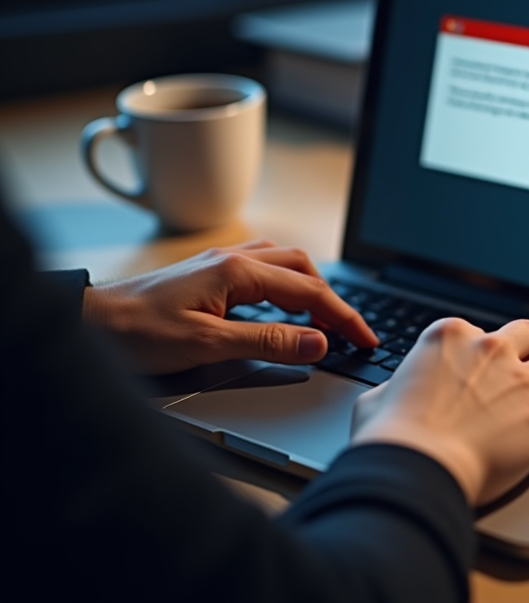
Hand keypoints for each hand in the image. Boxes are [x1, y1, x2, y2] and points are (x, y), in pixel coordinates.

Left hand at [82, 240, 376, 374]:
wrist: (88, 323)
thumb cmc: (136, 331)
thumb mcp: (208, 345)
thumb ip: (268, 343)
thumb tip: (317, 342)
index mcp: (238, 271)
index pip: (310, 292)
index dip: (344, 318)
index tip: (365, 339)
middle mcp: (233, 258)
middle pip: (304, 268)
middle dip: (333, 299)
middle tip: (350, 332)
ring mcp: (221, 263)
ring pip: (284, 264)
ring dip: (311, 289)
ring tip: (323, 320)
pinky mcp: (209, 274)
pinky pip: (263, 270)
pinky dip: (286, 287)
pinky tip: (283, 308)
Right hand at [351, 318, 528, 505]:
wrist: (415, 465)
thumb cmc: (390, 438)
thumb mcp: (376, 400)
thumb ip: (396, 389)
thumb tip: (394, 395)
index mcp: (449, 337)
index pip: (477, 332)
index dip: (484, 353)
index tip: (487, 369)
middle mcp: (490, 349)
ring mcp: (522, 380)